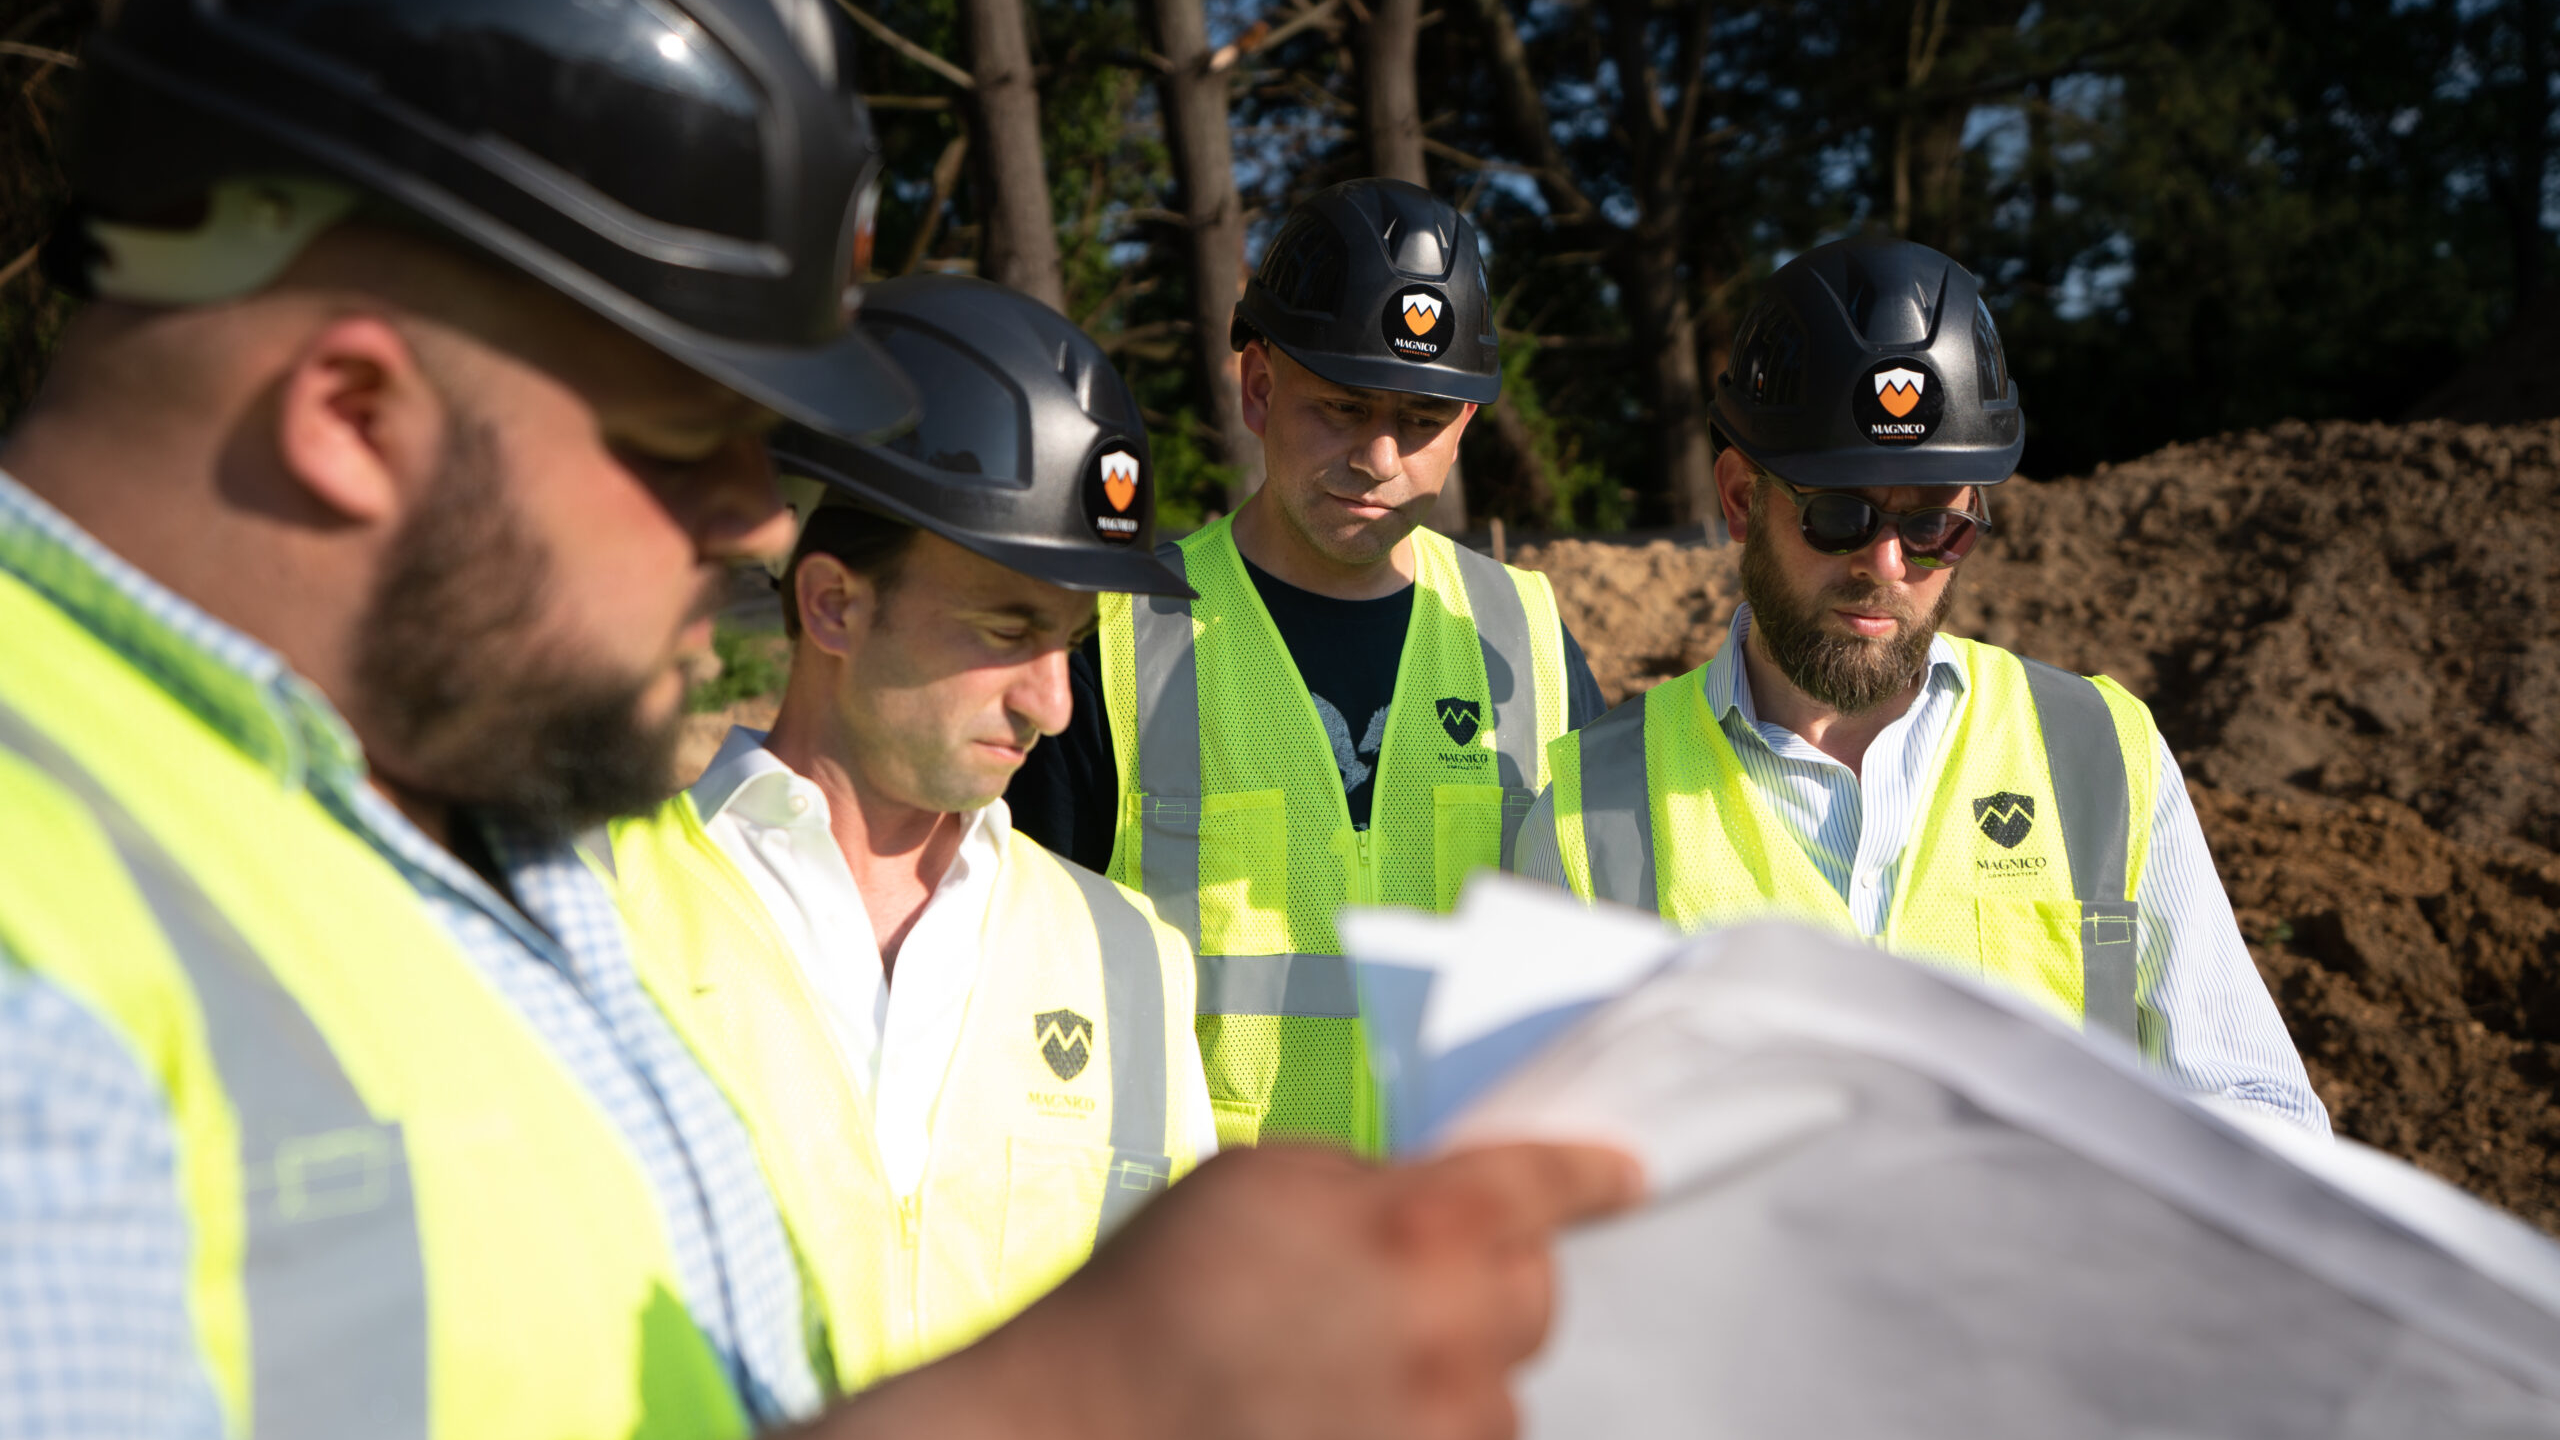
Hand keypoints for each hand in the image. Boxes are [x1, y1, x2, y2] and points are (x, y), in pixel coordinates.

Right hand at [822, 1141, 1641, 1439]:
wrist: (1081, 1431)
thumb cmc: (1156, 1301)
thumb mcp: (1262, 1181)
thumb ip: (1372, 1184)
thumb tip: (1437, 1197)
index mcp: (1418, 1226)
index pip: (1539, 1186)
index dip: (1588, 1175)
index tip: (1624, 1176)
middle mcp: (1450, 1332)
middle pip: (1535, 1295)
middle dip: (1488, 1278)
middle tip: (1403, 1284)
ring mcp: (1441, 1431)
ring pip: (1497, 1390)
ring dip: (1447, 1373)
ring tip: (1340, 1372)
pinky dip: (1417, 1430)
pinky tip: (1336, 1416)